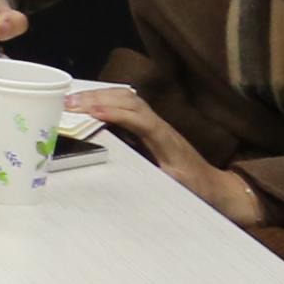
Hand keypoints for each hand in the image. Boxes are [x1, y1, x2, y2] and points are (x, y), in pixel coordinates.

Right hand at [71, 86, 263, 225]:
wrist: (216, 186)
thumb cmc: (196, 189)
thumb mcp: (176, 188)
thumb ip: (155, 178)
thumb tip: (127, 177)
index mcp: (166, 141)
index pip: (139, 119)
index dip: (115, 113)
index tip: (90, 113)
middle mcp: (160, 126)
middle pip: (129, 100)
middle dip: (98, 98)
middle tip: (67, 102)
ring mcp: (156, 123)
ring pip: (127, 98)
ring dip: (99, 95)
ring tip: (71, 99)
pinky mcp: (150, 126)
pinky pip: (127, 106)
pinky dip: (105, 100)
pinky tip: (88, 104)